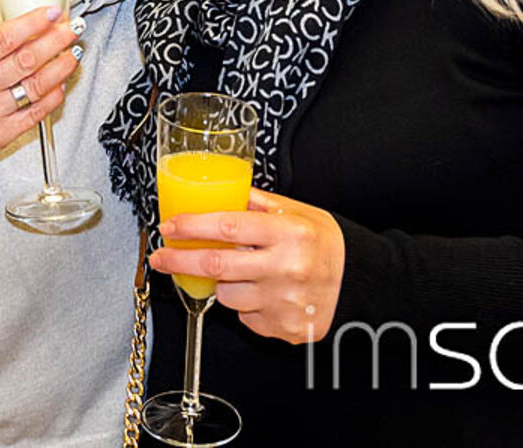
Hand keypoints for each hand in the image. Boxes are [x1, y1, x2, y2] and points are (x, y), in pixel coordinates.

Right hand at [0, 7, 77, 173]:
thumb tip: (29, 29)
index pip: (3, 38)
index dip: (33, 23)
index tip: (51, 13)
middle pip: (26, 59)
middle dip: (56, 40)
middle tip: (71, 29)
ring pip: (36, 85)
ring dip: (61, 66)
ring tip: (74, 53)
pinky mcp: (4, 133)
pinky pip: (37, 111)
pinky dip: (54, 95)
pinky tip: (61, 82)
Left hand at [150, 188, 344, 344]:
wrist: (361, 283)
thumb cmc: (328, 244)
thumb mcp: (298, 212)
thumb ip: (257, 204)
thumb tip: (219, 192)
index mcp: (287, 233)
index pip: (226, 227)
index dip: (191, 227)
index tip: (169, 226)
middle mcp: (285, 268)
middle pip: (215, 266)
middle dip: (179, 261)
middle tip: (161, 257)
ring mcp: (284, 302)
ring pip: (227, 296)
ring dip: (222, 284)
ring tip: (242, 272)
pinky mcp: (284, 328)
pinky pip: (246, 317)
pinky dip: (246, 304)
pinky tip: (264, 292)